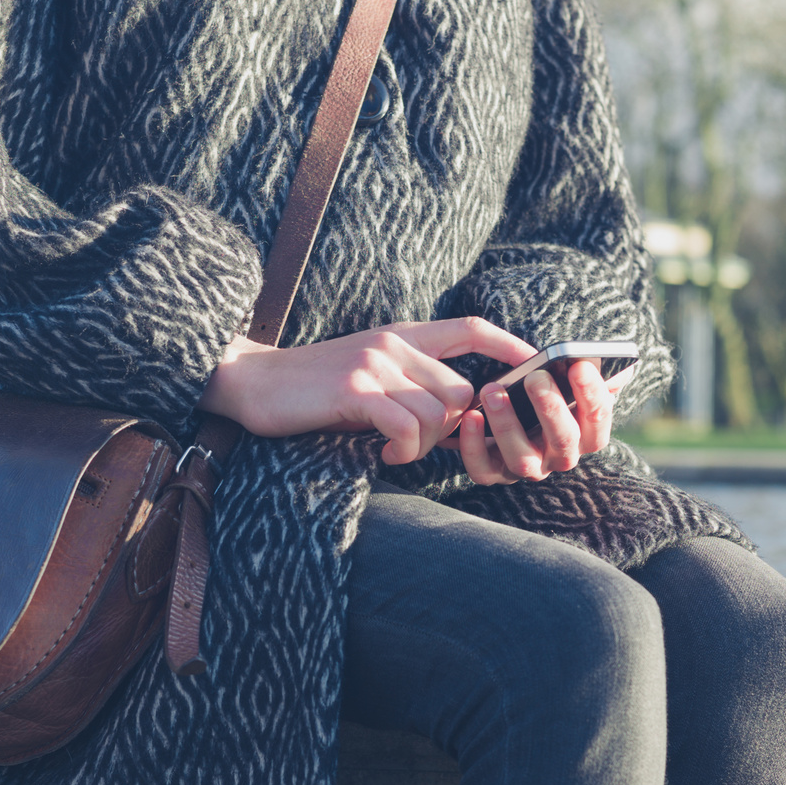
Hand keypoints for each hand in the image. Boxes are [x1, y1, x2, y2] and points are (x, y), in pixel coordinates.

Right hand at [196, 318, 536, 465]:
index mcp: (401, 336)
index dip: (509, 345)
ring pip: (438, 413)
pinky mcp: (355, 391)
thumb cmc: (312, 390)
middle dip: (453, 428)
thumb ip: (409, 385)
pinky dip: (403, 450)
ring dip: (425, 445)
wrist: (250, 382)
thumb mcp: (368, 376)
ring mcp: (375, 365)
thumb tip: (456, 416)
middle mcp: (393, 344)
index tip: (535, 363)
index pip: (470, 329)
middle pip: (462, 390)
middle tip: (421, 446)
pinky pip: (406, 427)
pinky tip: (382, 455)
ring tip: (394, 451)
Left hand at [452, 358, 622, 485]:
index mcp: (584, 434)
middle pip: (563, 441)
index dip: (593, 397)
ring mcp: (526, 468)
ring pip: (522, 458)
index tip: (579, 366)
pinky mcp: (492, 473)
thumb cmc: (546, 389)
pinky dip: (474, 445)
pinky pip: (483, 469)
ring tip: (493, 390)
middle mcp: (559, 457)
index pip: (598, 423)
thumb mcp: (573, 380)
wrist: (506, 407)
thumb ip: (598, 374)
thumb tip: (621, 369)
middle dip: (551, 408)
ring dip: (508, 424)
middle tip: (535, 377)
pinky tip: (471, 415)